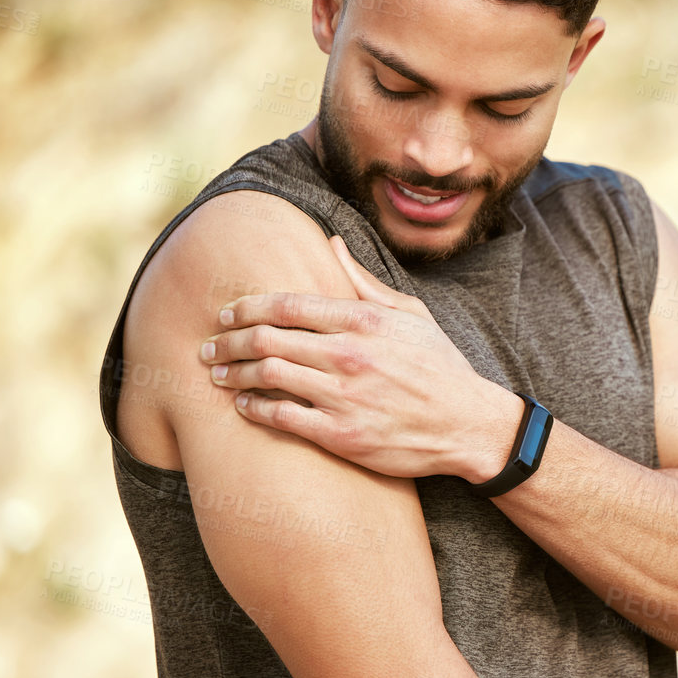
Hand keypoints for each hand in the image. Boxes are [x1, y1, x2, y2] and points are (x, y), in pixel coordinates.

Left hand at [200, 235, 523, 480]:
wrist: (468, 424)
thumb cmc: (439, 365)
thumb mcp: (410, 313)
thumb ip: (363, 281)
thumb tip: (330, 242)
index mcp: (364, 320)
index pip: (287, 305)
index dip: (247, 307)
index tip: (226, 314)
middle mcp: (349, 355)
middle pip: (267, 340)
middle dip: (228, 342)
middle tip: (208, 346)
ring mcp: (344, 396)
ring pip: (268, 376)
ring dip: (234, 374)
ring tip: (218, 374)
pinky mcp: (342, 435)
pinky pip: (283, 418)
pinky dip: (255, 408)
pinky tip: (244, 405)